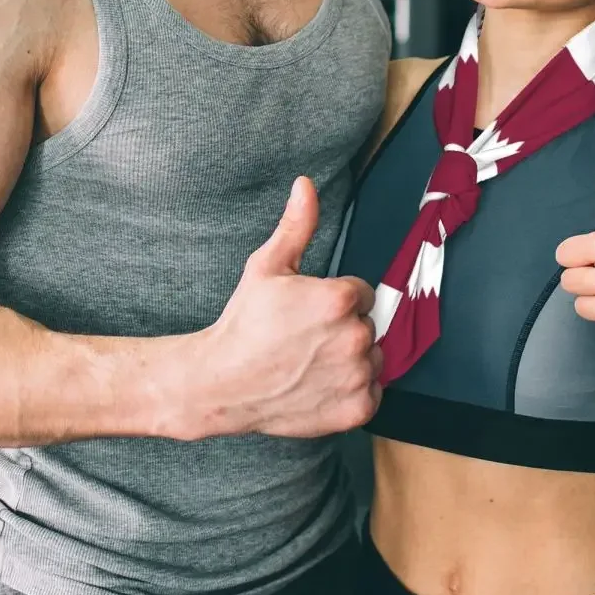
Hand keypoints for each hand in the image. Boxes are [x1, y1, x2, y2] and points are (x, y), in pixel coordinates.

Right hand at [200, 176, 382, 438]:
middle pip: (367, 325)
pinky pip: (372, 393)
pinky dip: (353, 392)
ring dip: (351, 360)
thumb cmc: (244, 322)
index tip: (308, 313)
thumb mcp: (267, 266)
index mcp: (340, 299)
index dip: (335, 301)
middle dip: (343, 329)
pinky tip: (320, 385)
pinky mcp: (356, 409)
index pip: (362, 294)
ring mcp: (356, 377)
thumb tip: (306, 184)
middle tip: (305, 338)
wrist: (221, 383)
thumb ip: (296, 225)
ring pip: (372, 358)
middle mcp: (356, 338)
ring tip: (311, 362)